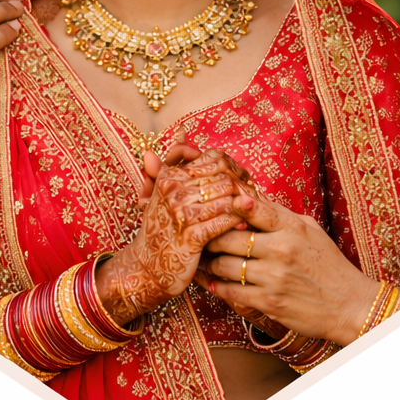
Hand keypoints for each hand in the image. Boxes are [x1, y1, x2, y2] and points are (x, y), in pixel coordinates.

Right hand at [96, 150, 249, 324]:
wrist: (145, 268)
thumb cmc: (159, 229)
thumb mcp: (160, 192)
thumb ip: (171, 161)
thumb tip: (181, 132)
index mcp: (169, 176)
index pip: (214, 158)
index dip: (234, 166)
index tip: (243, 177)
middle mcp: (173, 190)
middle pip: (224, 175)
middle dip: (243, 184)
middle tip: (254, 195)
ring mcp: (181, 213)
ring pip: (227, 196)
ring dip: (244, 203)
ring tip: (252, 210)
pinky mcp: (191, 236)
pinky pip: (224, 220)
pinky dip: (237, 221)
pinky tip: (243, 225)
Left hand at [201, 192, 383, 345]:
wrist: (349, 304)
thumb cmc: (329, 265)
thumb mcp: (311, 231)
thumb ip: (281, 216)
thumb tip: (250, 199)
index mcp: (292, 228)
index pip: (253, 209)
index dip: (229, 205)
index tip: (214, 205)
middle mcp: (281, 249)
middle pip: (228, 238)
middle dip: (210, 239)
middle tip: (201, 238)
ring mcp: (274, 277)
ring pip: (224, 265)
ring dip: (210, 264)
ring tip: (204, 261)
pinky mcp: (269, 301)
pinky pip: (231, 292)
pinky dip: (217, 286)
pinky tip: (213, 282)